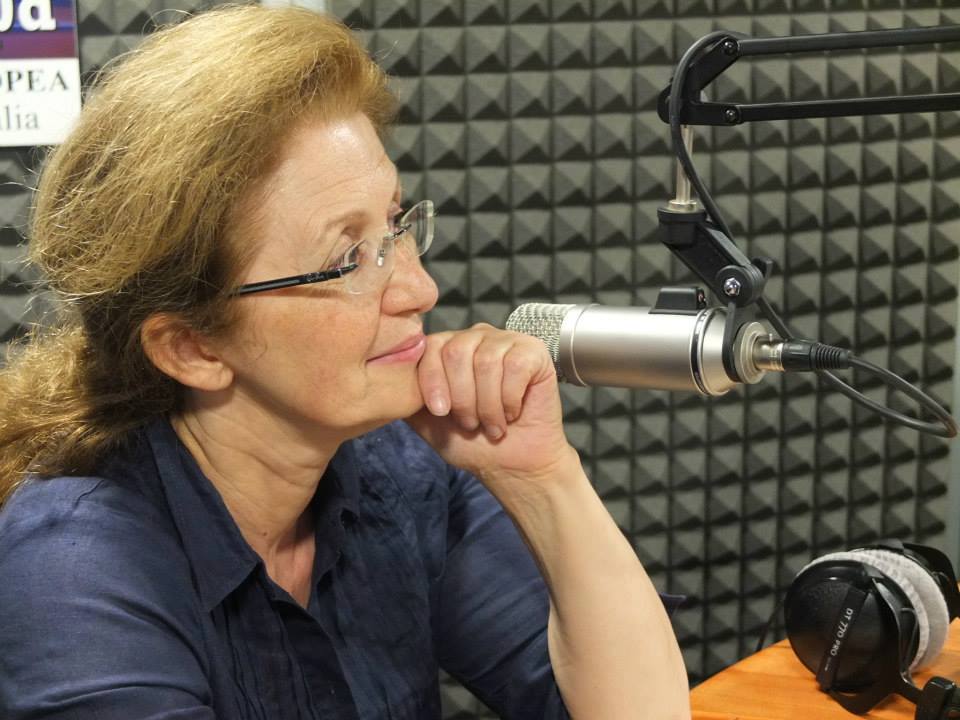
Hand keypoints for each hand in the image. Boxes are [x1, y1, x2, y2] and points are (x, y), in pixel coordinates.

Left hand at [405, 324, 578, 494]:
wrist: (511, 464)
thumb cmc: (471, 443)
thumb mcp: (427, 419)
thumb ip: (407, 393)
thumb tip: (384, 374)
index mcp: (449, 348)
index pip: (431, 347)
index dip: (433, 382)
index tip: (442, 413)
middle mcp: (476, 337)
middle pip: (457, 352)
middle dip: (462, 398)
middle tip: (471, 423)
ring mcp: (506, 341)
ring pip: (486, 361)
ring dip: (488, 405)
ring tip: (492, 424)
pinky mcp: (534, 352)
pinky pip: (515, 365)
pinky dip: (510, 399)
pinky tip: (512, 412)